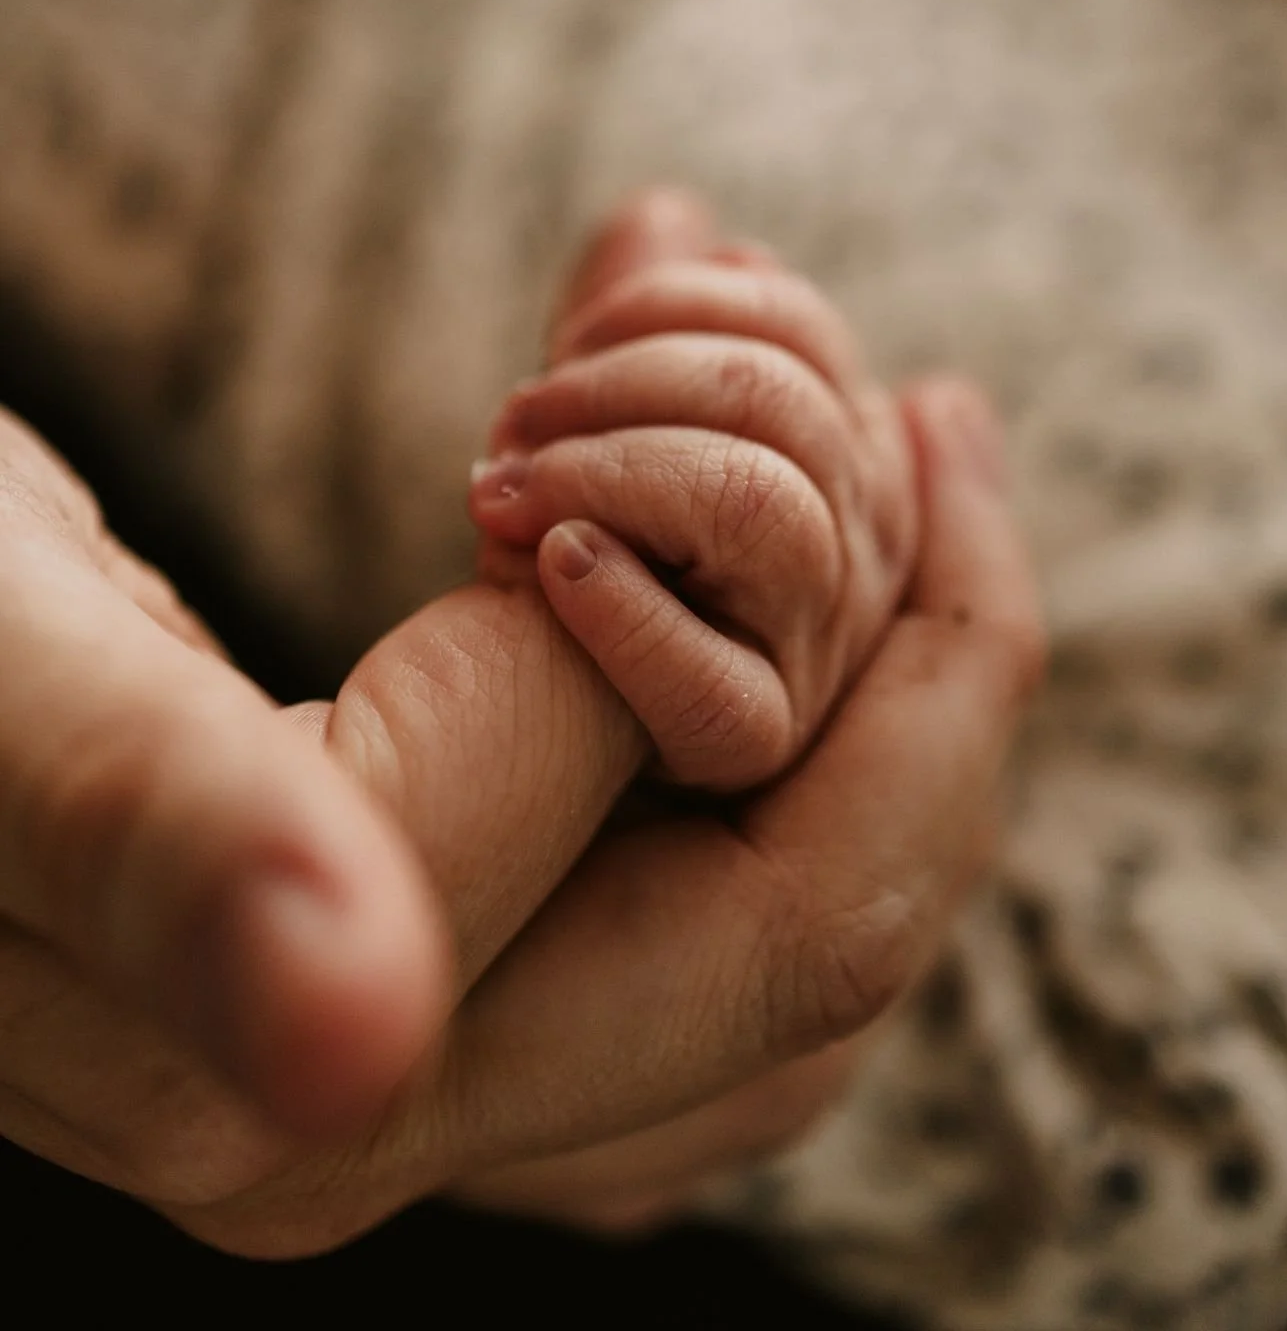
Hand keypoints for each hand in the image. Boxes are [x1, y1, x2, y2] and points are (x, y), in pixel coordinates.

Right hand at [0, 198, 1041, 1259]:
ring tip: (894, 451)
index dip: (813, 600)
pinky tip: (768, 561)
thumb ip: (157, 833)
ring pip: (788, 907)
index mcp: (314, 1083)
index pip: (739, 869)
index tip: (825, 361)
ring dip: (869, 670)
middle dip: (916, 650)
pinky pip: (704, 886)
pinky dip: (776, 705)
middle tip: (932, 411)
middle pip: (819, 929)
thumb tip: (345, 1026)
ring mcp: (416, 1068)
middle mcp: (392, 1122)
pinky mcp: (425, 978)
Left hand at [470, 200, 917, 788]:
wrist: (503, 730)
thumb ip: (637, 334)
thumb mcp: (601, 431)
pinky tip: (547, 564)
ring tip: (503, 491)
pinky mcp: (738, 740)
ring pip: (765, 507)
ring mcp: (809, 651)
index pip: (801, 335)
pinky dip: (622, 608)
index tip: (577, 338)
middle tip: (514, 420)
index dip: (681, 308)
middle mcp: (850, 551)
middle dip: (630, 382)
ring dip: (611, 474)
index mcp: (833, 461)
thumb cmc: (570, 560)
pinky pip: (711, 678)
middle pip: (789, 404)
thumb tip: (668, 217)